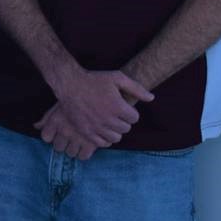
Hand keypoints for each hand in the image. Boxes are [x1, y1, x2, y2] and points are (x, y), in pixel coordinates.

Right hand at [37, 66, 152, 159]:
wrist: (69, 84)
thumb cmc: (94, 80)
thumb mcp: (117, 78)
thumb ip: (136, 88)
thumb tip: (151, 98)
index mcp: (118, 106)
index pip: (134, 118)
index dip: (130, 112)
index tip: (122, 107)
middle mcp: (108, 119)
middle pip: (126, 128)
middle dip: (123, 121)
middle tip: (115, 113)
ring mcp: (97, 127)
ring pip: (116, 138)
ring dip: (115, 131)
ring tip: (109, 122)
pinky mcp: (86, 132)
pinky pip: (102, 143)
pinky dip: (105, 139)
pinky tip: (102, 129)